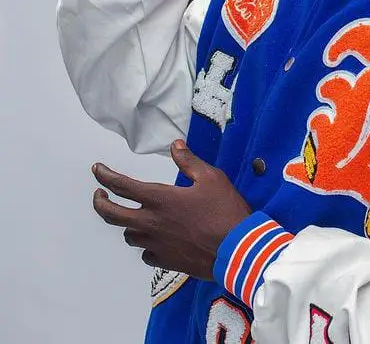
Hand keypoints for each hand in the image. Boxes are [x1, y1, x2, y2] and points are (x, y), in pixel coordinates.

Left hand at [91, 141, 250, 279]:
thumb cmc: (225, 211)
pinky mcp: (165, 261)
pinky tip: (155, 240)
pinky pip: (146, 253)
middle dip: (100, 203)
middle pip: (112, 215)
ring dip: (127, 224)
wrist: (236, 249)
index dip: (105, 176)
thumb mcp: (211, 178)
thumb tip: (175, 145)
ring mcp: (156, 244)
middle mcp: (152, 222)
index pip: (122, 186)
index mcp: (160, 199)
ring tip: (133, 216)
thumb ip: (189, 161)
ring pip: (128, 235)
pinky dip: (146, 244)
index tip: (97, 169)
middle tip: (99, 195)